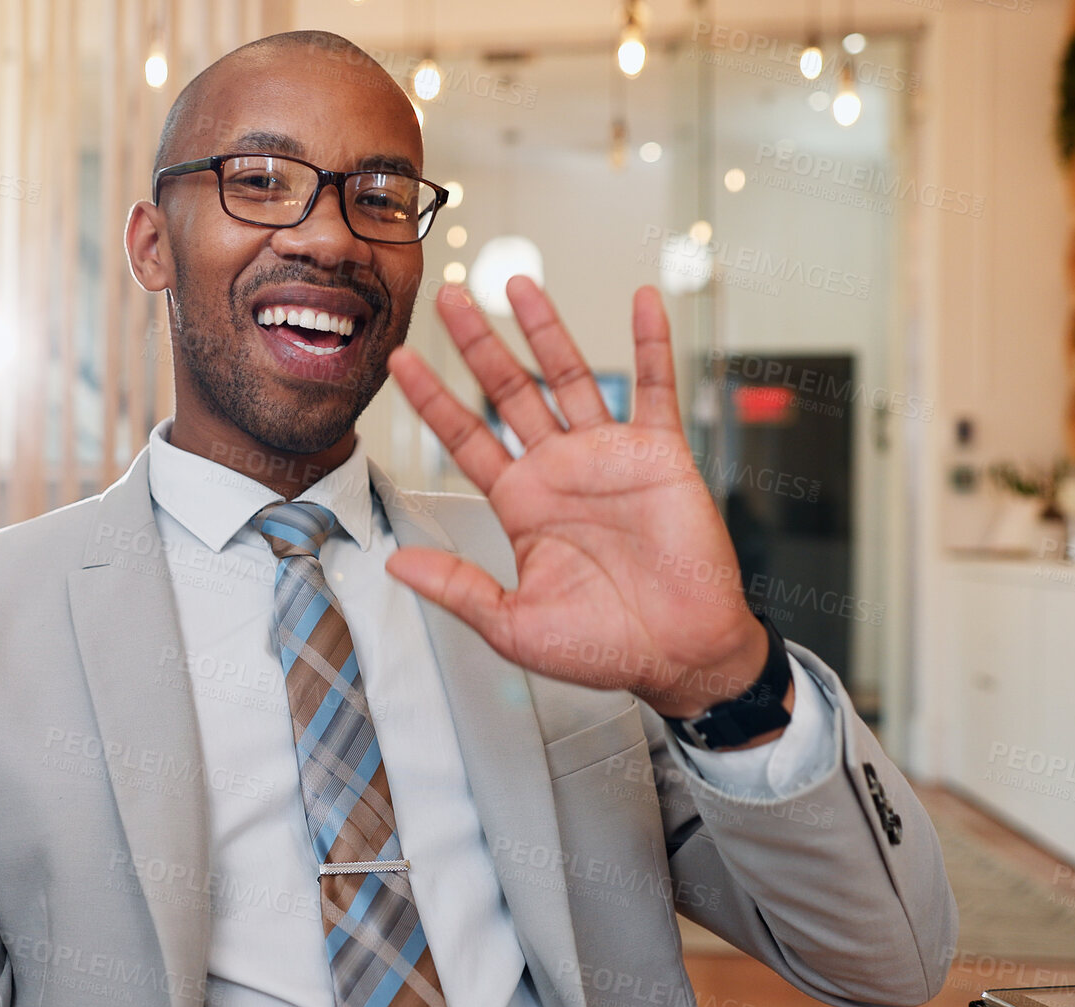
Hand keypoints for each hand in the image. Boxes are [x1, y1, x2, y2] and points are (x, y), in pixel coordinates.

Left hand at [384, 278, 784, 723]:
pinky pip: (655, 387)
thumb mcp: (513, 624)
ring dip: (546, 329)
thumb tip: (394, 563)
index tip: (400, 360)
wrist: (681, 654)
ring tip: (519, 285)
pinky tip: (641, 300)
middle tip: (450, 299)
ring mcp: (608, 455)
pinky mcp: (660, 453)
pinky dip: (650, 342)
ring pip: (569, 376)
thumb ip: (456, 587)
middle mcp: (560, 469)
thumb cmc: (604, 646)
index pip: (465, 437)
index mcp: (522, 503)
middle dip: (476, 344)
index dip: (433, 399)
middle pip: (508, 391)